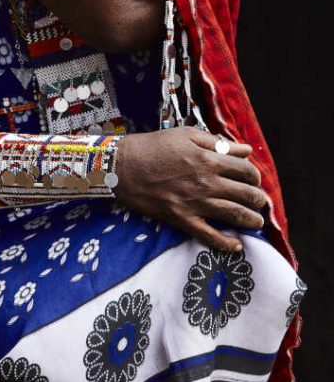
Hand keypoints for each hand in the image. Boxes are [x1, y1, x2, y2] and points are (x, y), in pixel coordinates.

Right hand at [114, 126, 266, 251]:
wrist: (123, 166)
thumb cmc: (154, 146)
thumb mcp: (186, 135)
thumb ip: (218, 143)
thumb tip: (246, 149)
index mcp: (209, 159)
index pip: (247, 170)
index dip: (255, 176)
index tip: (252, 179)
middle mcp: (207, 183)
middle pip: (247, 195)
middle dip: (258, 199)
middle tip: (258, 201)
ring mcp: (196, 203)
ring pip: (235, 216)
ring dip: (252, 221)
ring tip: (255, 222)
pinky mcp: (183, 219)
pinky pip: (210, 237)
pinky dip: (227, 244)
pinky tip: (237, 246)